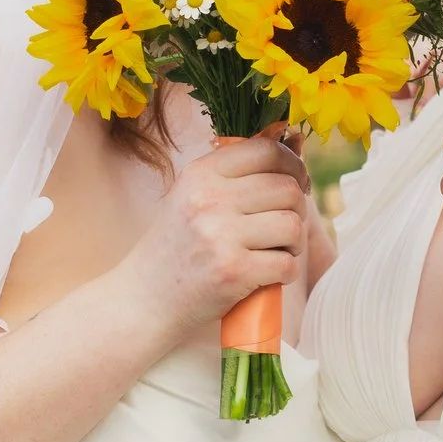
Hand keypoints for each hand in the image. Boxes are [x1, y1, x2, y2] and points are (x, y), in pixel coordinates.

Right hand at [116, 135, 309, 334]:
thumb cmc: (178, 248)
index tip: (296, 184)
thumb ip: (238, 174)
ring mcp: (220, 235)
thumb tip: (297, 142)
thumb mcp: (193, 197)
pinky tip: (267, 275)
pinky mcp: (232, 271)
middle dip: (297, 209)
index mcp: (201, 174)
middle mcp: (208, 198)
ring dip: (293, 243)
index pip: (267, 151)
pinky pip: (286, 264)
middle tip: (284, 227)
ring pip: (292, 225)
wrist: (145, 299)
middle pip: (288, 189)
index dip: (293, 166)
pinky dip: (285, 272)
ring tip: (275, 251)